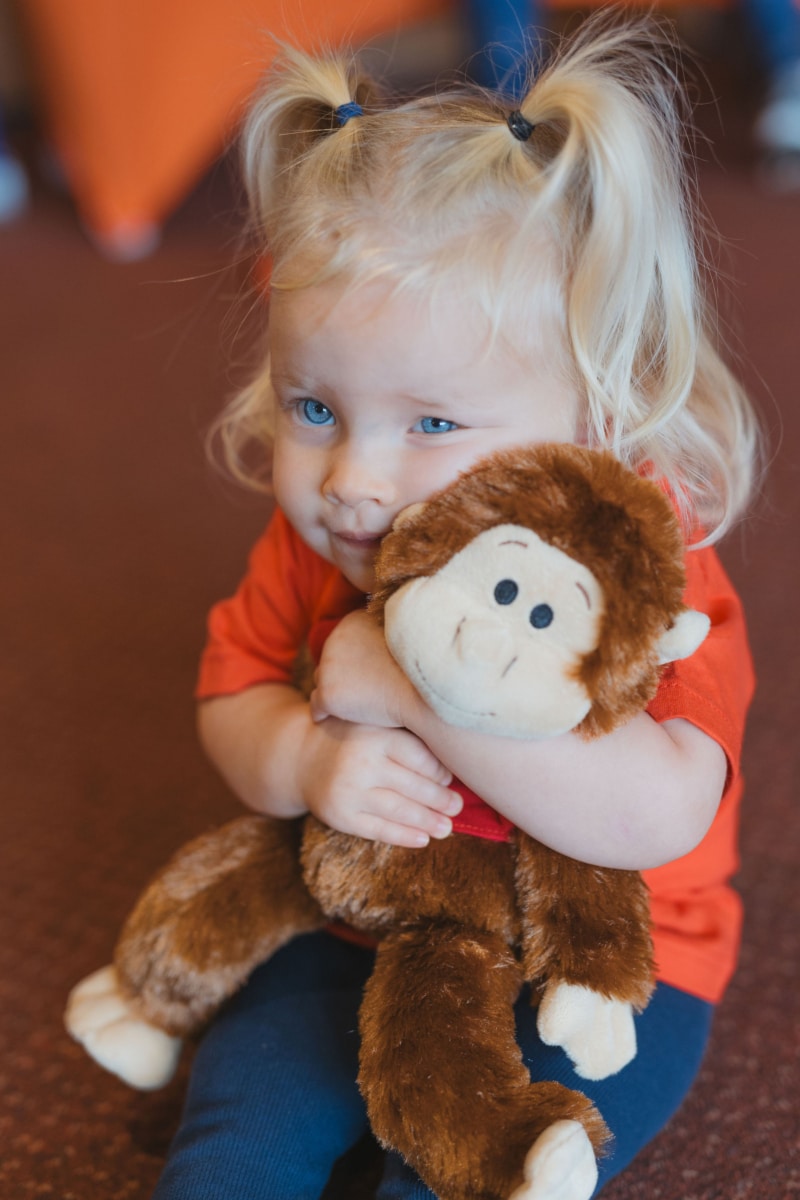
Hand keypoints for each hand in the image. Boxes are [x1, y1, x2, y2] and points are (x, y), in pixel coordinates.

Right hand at [298, 715, 460, 847]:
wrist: (302, 758)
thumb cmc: (353, 739)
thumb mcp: (376, 725)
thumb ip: (408, 738)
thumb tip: (454, 767)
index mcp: (375, 734)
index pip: (418, 756)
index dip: (440, 771)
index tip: (452, 779)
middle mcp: (361, 761)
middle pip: (412, 785)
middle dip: (440, 800)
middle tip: (458, 807)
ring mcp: (349, 791)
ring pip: (398, 810)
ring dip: (428, 821)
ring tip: (447, 828)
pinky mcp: (341, 815)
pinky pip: (378, 830)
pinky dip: (404, 836)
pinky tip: (423, 838)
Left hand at [310, 610, 414, 727]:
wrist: (425, 693)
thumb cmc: (419, 670)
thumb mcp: (399, 637)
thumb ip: (377, 638)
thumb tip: (370, 650)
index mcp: (352, 622)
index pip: (341, 644)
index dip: (353, 661)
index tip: (369, 672)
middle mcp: (334, 639)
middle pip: (330, 662)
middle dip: (342, 677)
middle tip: (365, 690)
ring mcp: (328, 667)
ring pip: (322, 683)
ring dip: (336, 693)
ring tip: (358, 704)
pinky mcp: (328, 694)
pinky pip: (318, 709)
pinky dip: (326, 715)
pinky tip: (340, 720)